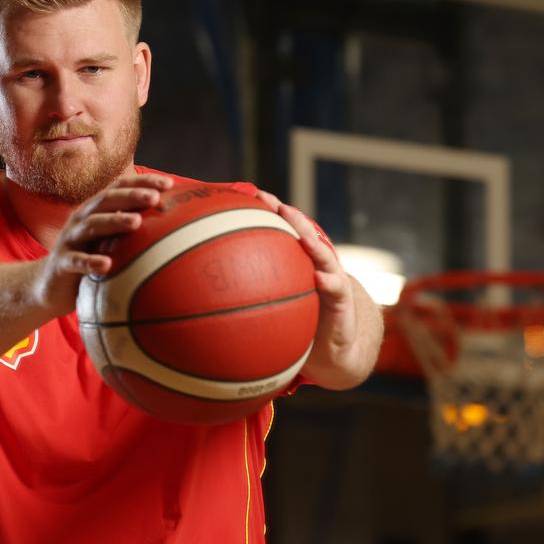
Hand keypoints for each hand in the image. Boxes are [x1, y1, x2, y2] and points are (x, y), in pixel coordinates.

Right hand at [33, 173, 173, 317]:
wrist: (49, 286)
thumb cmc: (88, 260)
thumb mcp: (109, 242)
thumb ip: (132, 232)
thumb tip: (175, 230)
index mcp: (96, 211)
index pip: (120, 189)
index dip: (142, 183)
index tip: (169, 183)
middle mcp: (82, 219)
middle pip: (106, 201)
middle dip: (131, 196)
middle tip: (154, 197)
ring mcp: (70, 240)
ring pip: (92, 225)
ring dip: (114, 222)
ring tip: (135, 222)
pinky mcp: (62, 263)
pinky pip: (76, 261)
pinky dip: (90, 261)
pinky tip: (107, 265)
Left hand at [256, 189, 374, 387]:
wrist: (331, 348)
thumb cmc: (297, 322)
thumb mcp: (271, 304)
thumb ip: (248, 291)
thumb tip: (201, 287)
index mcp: (296, 261)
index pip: (282, 230)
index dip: (269, 211)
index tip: (249, 195)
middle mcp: (314, 263)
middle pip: (303, 233)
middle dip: (290, 217)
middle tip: (274, 204)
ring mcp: (331, 278)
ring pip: (323, 255)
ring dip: (312, 243)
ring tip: (301, 235)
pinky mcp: (342, 300)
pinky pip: (335, 289)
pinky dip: (327, 282)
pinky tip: (318, 277)